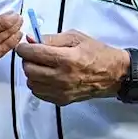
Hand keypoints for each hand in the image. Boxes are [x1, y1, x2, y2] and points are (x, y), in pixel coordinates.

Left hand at [14, 30, 129, 105]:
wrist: (113, 74)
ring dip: (32, 73)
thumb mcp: (75, 37)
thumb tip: (31, 39)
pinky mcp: (62, 101)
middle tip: (34, 55)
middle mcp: (62, 77)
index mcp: (67, 59)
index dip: (24, 48)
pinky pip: (39, 93)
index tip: (24, 45)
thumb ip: (51, 38)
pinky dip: (38, 84)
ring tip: (42, 66)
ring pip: (31, 83)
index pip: (33, 54)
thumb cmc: (96, 52)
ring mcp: (62, 91)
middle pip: (29, 69)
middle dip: (27, 60)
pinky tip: (47, 76)